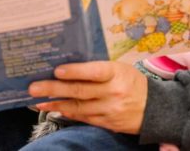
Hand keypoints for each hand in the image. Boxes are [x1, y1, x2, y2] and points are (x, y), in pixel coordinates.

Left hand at [28, 61, 146, 133]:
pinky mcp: (107, 123)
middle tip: (33, 87)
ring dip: (55, 104)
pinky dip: (67, 113)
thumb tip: (68, 66)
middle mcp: (113, 92)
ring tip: (38, 100)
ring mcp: (109, 110)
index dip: (75, 71)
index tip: (56, 70)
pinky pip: (83, 118)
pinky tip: (54, 109)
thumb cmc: (132, 82)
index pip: (93, 71)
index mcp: (116, 73)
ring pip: (77, 107)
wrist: (156, 109)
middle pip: (79, 91)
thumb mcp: (120, 68)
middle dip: (54, 89)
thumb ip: (98, 68)